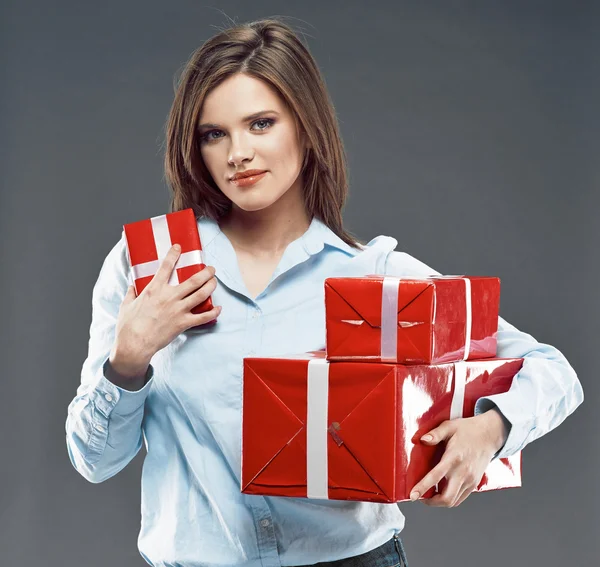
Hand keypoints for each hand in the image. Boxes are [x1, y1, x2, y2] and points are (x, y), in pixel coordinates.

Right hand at [112, 244, 221, 365]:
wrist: (134, 344)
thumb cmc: (128, 326)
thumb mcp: (126, 305)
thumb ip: (131, 294)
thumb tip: (131, 287)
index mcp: (154, 289)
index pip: (166, 267)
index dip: (173, 255)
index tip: (179, 247)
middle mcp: (169, 297)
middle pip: (194, 280)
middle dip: (205, 272)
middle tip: (211, 269)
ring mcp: (178, 310)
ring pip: (201, 294)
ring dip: (211, 286)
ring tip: (215, 281)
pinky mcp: (183, 323)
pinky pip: (203, 317)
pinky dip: (213, 312)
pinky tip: (219, 308)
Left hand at [409, 409, 508, 507]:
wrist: (490, 434)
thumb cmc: (468, 430)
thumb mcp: (449, 426)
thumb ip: (435, 434)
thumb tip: (422, 439)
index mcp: (454, 458)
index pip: (436, 477)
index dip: (423, 488)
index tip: (412, 495)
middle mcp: (463, 472)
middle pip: (447, 498)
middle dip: (431, 502)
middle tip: (419, 496)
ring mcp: (470, 480)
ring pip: (454, 501)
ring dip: (439, 502)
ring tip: (429, 495)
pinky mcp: (474, 483)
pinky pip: (460, 498)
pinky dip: (450, 498)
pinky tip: (442, 491)